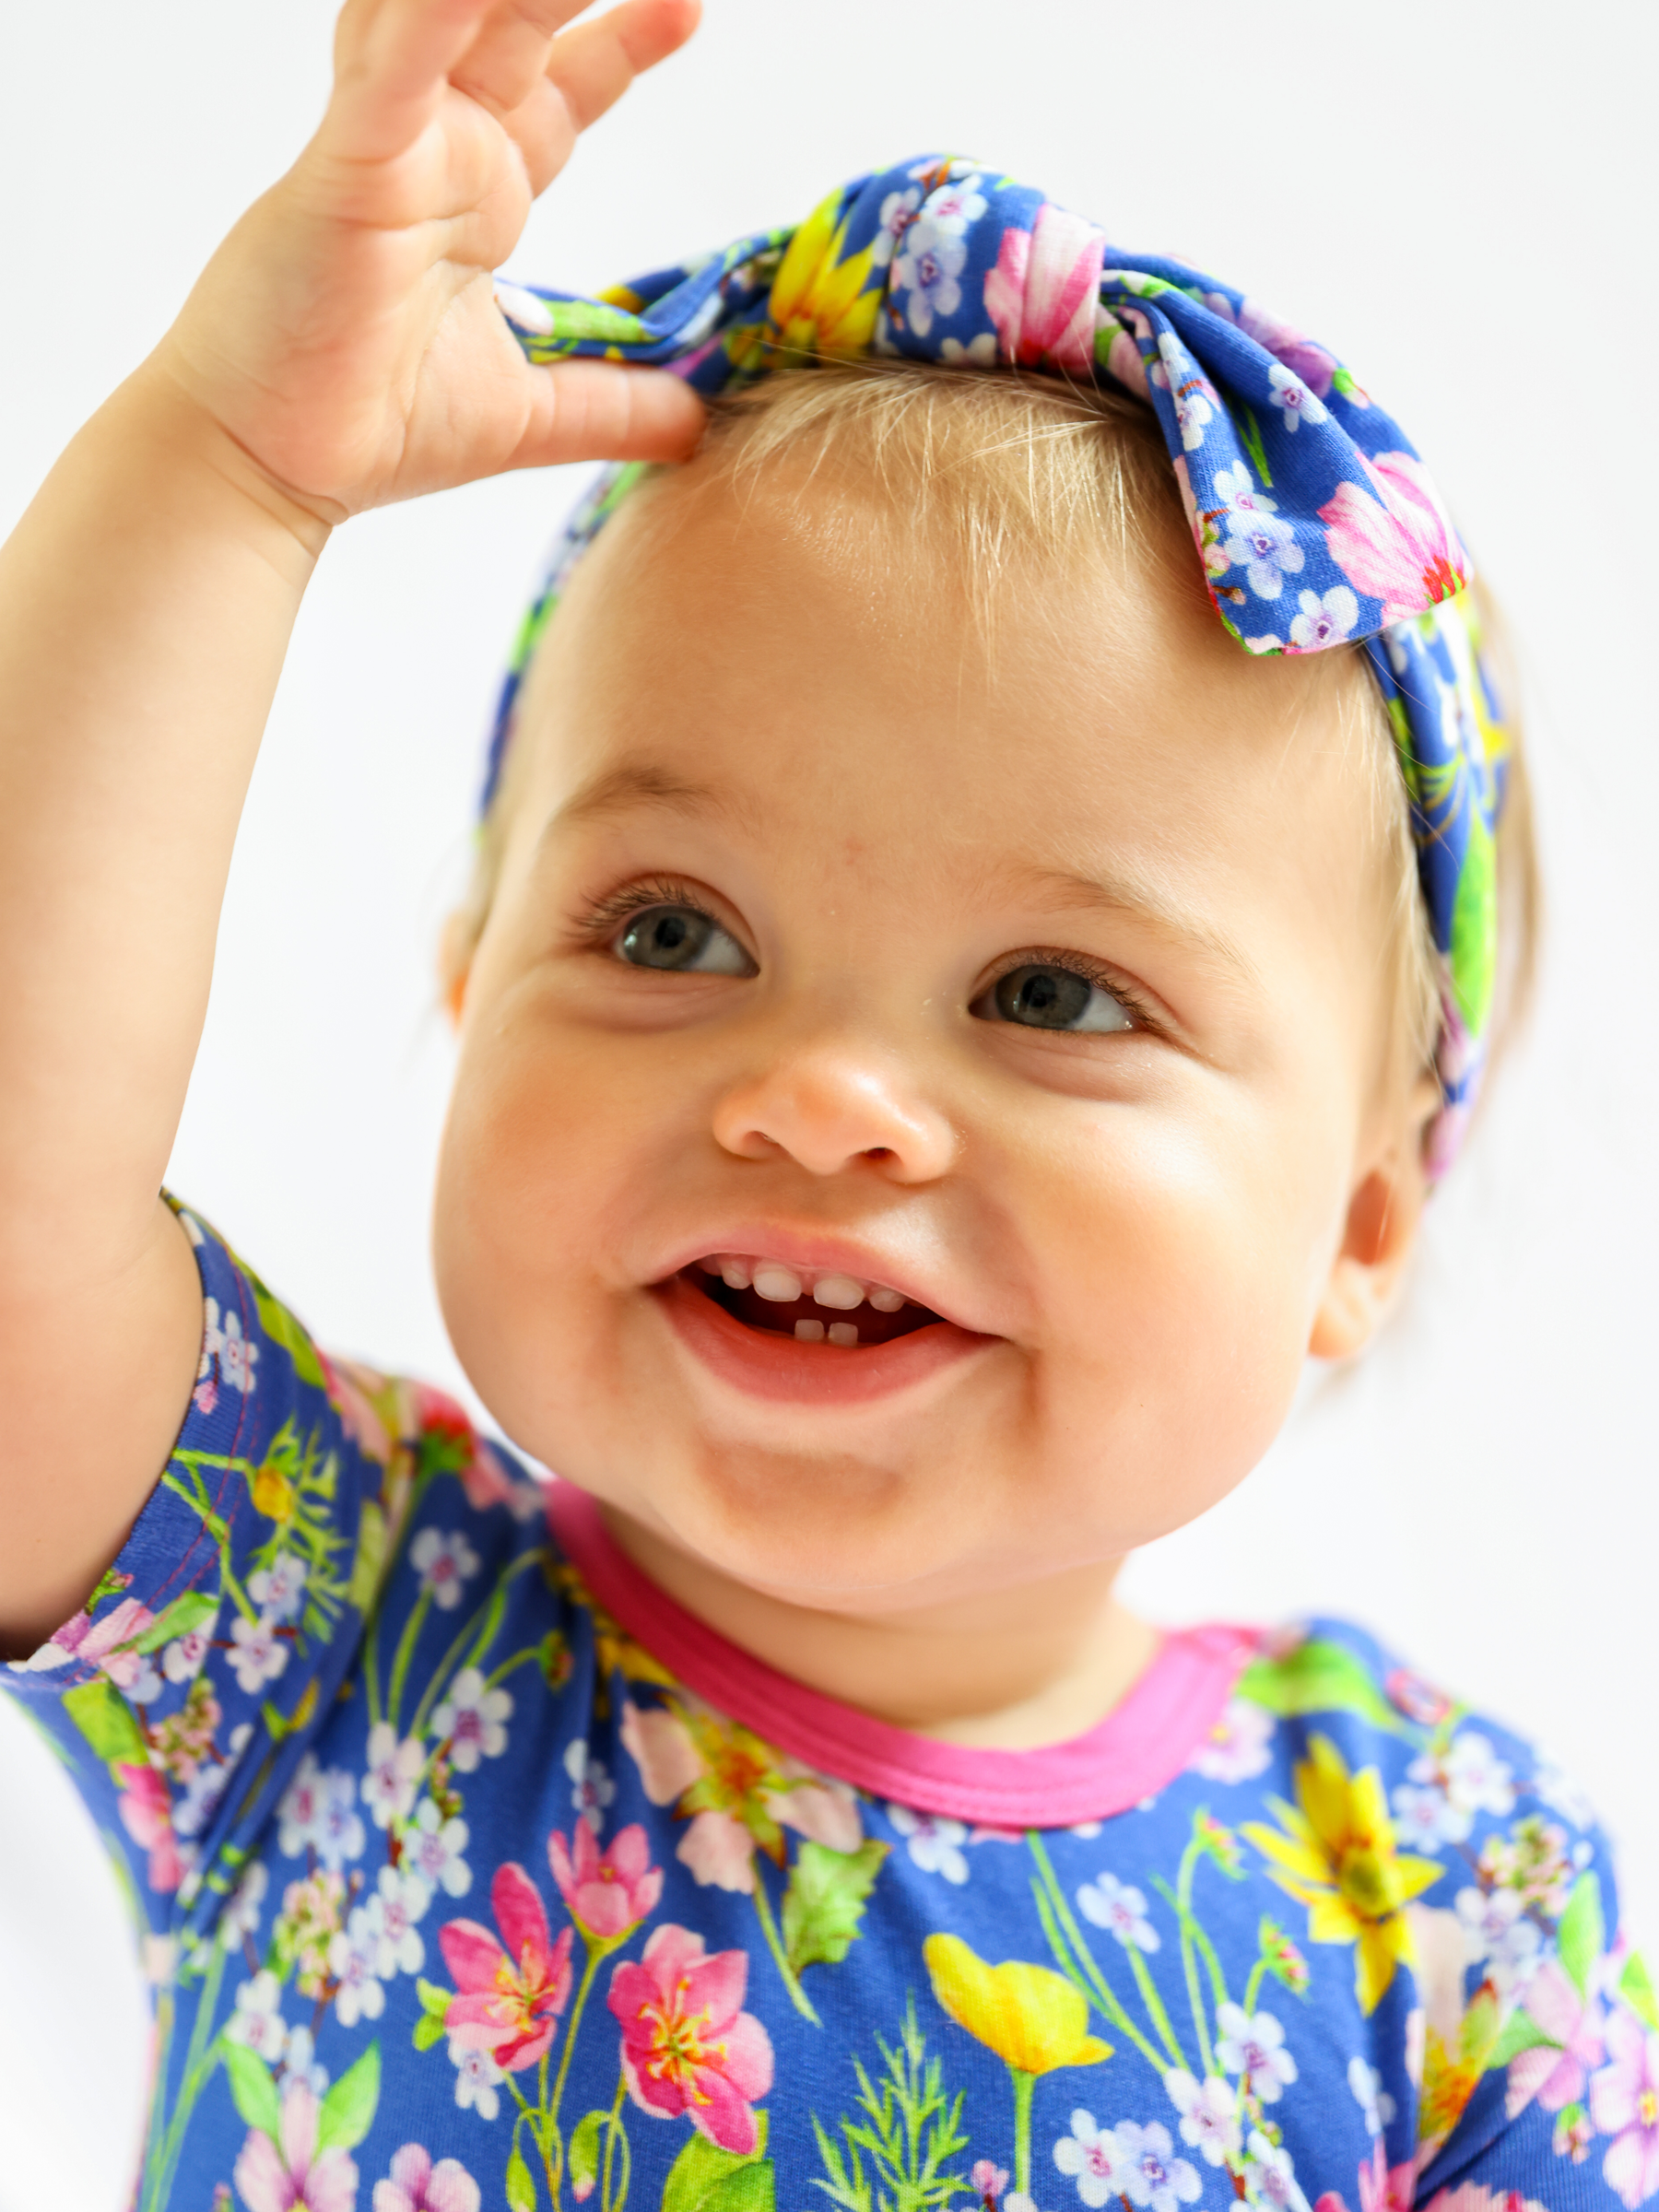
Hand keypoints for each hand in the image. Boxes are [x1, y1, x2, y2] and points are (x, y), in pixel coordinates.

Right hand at [155, 0, 704, 522]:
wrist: (266, 471)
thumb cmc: (364, 430)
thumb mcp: (530, 417)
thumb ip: (616, 408)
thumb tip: (700, 426)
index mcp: (480, 196)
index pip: (561, 91)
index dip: (620, 45)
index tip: (685, 10)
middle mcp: (438, 156)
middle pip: (514, 27)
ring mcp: (390, 154)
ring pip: (448, 19)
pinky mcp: (345, 175)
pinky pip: (389, 72)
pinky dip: (431, 19)